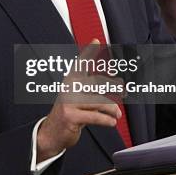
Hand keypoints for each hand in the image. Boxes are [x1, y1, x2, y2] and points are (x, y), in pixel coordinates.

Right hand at [36, 40, 123, 161]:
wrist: (52, 133)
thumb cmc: (70, 113)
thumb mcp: (78, 98)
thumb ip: (93, 89)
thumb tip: (117, 85)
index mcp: (70, 81)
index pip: (80, 63)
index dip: (88, 51)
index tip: (96, 40)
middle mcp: (69, 88)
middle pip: (97, 83)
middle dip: (113, 87)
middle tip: (123, 91)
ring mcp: (69, 102)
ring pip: (99, 102)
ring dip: (112, 109)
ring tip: (116, 114)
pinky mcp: (71, 116)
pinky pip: (95, 116)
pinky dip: (106, 120)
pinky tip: (111, 122)